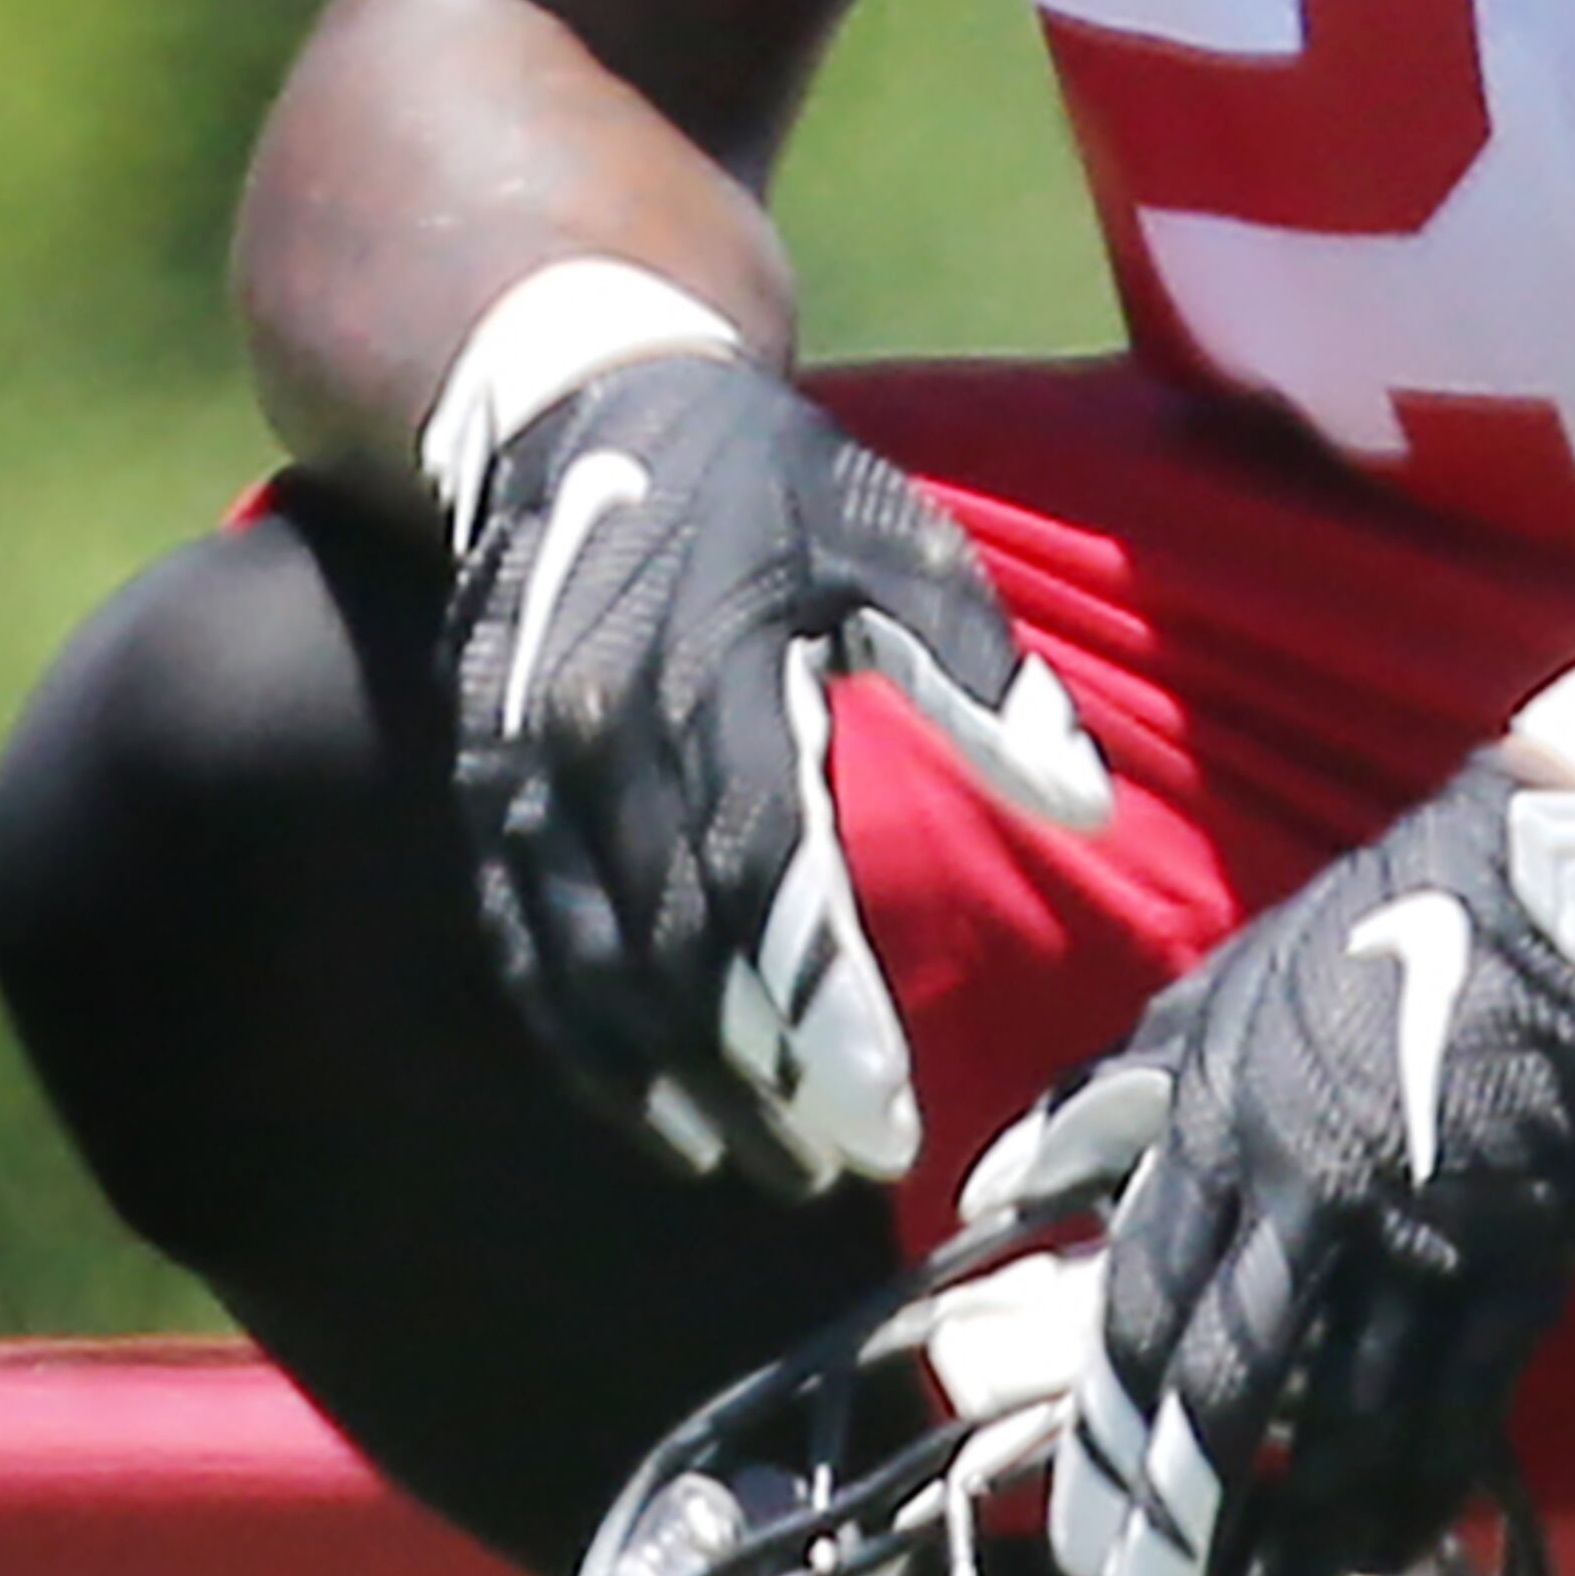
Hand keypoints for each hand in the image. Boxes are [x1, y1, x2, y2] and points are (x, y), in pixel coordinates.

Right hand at [447, 354, 1108, 1193]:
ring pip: (595, 975)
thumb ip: (984, 681)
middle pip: (681, 953)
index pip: (766, 878)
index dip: (818, 1012)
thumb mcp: (897, 546)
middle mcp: (598, 738)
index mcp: (711, 674)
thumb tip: (1085, 803)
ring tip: (772, 1164)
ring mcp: (527, 774)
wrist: (575, 410)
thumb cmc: (771, 488)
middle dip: (763, 1077)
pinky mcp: (489, 796)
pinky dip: (592, 1049)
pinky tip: (665, 1119)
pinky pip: (532, 952)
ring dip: (680, 1086)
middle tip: (849, 1164)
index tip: (883, 1116)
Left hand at [999, 754, 1574, 1575]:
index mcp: (1224, 1124)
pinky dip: (1422, 1482)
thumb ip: (1107, 1098)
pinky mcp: (1527, 1255)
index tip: (1077, 1540)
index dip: (1105, 1443)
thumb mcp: (1221, 991)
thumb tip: (993, 1184)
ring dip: (1302, 1528)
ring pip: (1346, 1415)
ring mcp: (1426, 1231)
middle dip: (1176, 1525)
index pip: (1139, 1313)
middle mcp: (1311, 1192)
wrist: (1568, 889)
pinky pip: (1462, 1400)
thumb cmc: (1382, 928)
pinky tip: (1394, 1541)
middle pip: (1222, 1389)